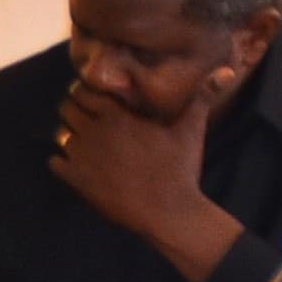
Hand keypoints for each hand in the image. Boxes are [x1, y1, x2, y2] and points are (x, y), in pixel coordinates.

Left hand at [51, 79, 244, 280]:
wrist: (168, 211)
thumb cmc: (179, 168)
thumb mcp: (191, 129)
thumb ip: (202, 97)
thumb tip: (228, 70)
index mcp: (115, 116)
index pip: (82, 90)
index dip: (86, 92)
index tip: (96, 98)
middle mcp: (93, 131)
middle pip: (67, 108)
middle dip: (75, 110)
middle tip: (89, 118)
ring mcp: (81, 156)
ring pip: (60, 134)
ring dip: (69, 135)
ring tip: (86, 140)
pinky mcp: (75, 179)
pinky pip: (54, 162)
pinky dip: (61, 161)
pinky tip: (77, 164)